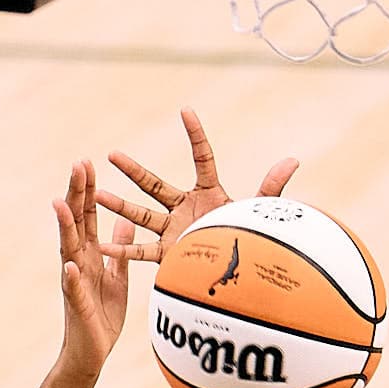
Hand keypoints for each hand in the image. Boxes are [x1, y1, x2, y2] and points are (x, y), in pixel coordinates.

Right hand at [57, 160, 132, 374]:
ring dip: (65, 228)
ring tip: (61, 204)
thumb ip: (120, 250)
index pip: (88, 217)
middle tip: (77, 164)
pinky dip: (70, 278)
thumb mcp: (118, 278)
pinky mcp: (78, 307)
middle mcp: (78, 264)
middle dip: (76, 195)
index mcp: (90, 256)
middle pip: (76, 224)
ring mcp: (75, 284)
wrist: (92, 354)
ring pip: (68, 250)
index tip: (88, 163)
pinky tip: (68, 265)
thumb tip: (126, 221)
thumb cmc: (103, 318)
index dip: (88, 191)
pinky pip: (73, 291)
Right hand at [97, 107, 296, 264]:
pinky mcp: (169, 255)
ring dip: (119, 206)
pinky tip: (100, 242)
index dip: (196, 136)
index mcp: (209, 193)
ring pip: (141, 215)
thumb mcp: (258, 214)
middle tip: (111, 155)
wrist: (244, 277)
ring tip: (95, 194)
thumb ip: (271, 188)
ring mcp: (174, 231)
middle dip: (133, 171)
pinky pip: (141, 252)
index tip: (185, 110)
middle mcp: (186, 209)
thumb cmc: (250, 241)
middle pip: (155, 185)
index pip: (201, 158)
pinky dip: (122, 249)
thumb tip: (293, 160)